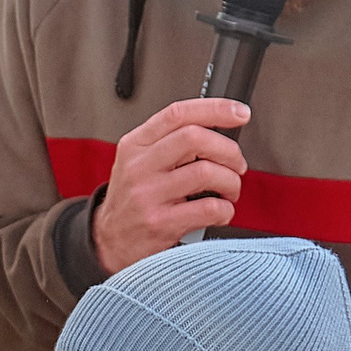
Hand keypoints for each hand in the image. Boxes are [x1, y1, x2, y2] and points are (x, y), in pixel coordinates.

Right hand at [91, 98, 250, 272]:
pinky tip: (220, 211)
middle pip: (195, 138)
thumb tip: (220, 130)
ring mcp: (148, 195)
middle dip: (229, 150)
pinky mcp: (160, 223)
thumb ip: (170, 142)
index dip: (215, 109)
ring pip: (206, 172)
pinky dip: (226, 209)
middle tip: (237, 164)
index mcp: (135, 144)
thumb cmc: (132, 200)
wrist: (110, 241)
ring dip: (231, 181)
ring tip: (229, 190)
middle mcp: (139, 166)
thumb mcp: (138, 161)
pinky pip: (209, 208)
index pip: (178, 114)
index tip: (240, 113)